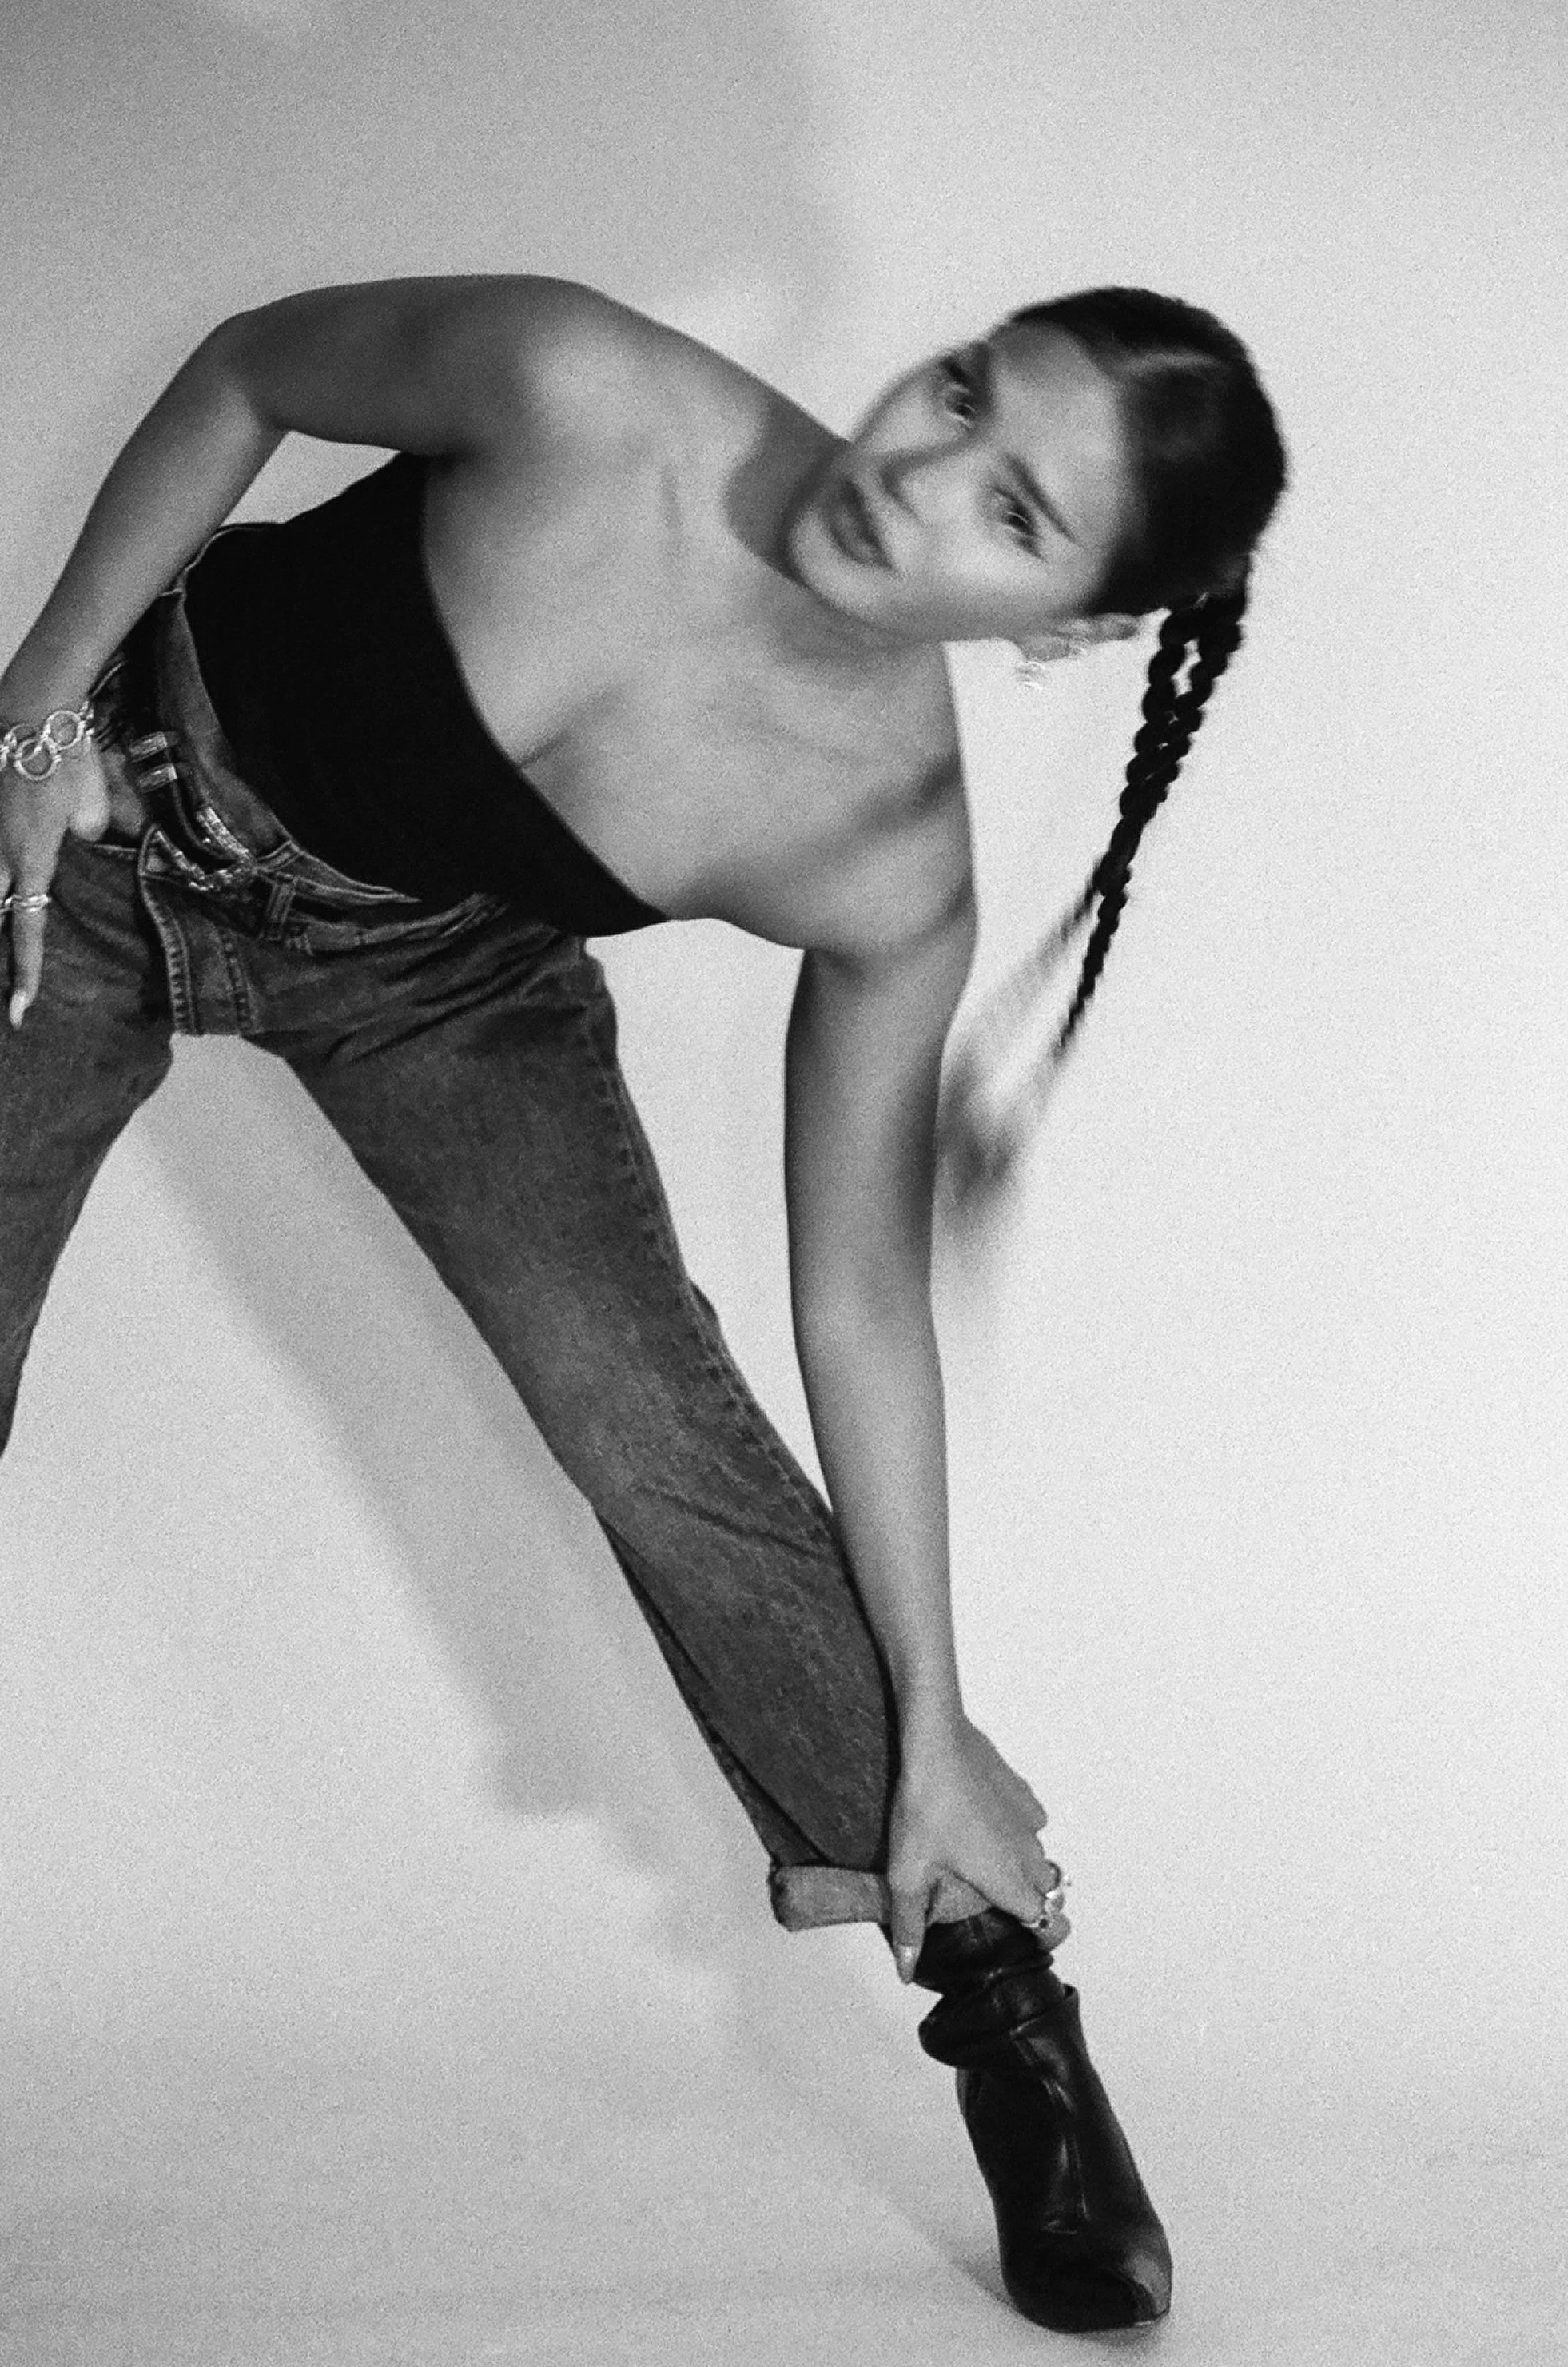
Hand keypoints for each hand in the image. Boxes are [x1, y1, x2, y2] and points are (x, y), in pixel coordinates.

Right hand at [0, 739, 112, 1026]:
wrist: (33, 712)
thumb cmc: (67, 758)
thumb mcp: (93, 806)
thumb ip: (86, 833)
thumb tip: (79, 838)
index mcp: (29, 858)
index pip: (25, 925)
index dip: (24, 969)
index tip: (20, 1008)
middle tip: (6, 999)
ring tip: (3, 958)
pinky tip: (3, 885)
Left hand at [886, 1713, 1060, 1979]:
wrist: (936, 1742)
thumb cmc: (925, 1808)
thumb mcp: (907, 1874)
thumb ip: (910, 1926)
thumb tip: (907, 1972)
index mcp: (1008, 1880)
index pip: (1049, 1922)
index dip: (1042, 1935)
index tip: (1025, 1938)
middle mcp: (1028, 1853)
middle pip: (1046, 1891)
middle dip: (1028, 1900)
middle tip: (989, 1897)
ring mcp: (1030, 1820)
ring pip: (1039, 1855)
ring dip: (1021, 1864)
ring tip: (981, 1857)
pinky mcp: (1023, 1791)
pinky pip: (1030, 1822)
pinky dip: (1016, 1829)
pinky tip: (983, 1820)